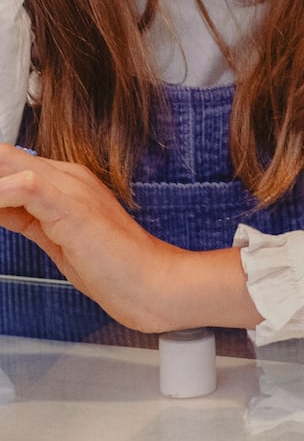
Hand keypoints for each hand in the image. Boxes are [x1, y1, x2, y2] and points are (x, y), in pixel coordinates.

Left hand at [0, 144, 257, 331]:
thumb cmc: (114, 268)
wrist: (152, 282)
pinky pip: (25, 186)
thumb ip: (24, 217)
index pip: (7, 164)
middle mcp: (68, 176)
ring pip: (8, 165)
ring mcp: (71, 188)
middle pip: (3, 158)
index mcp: (66, 180)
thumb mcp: (55, 239)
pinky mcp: (72, 207)